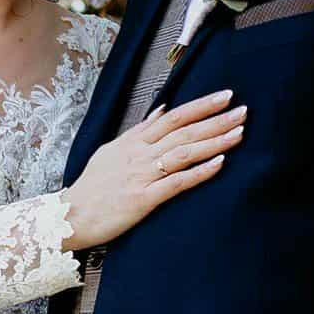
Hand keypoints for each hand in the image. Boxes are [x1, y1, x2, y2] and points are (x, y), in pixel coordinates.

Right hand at [64, 89, 246, 252]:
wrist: (70, 216)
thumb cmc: (91, 187)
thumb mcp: (111, 151)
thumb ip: (138, 131)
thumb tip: (161, 111)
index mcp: (133, 142)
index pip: (173, 116)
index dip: (200, 105)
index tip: (224, 96)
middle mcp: (139, 154)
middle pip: (184, 131)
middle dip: (216, 120)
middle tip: (243, 110)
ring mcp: (141, 176)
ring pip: (183, 152)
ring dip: (213, 142)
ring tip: (239, 132)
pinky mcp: (142, 199)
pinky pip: (176, 183)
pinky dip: (199, 172)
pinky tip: (219, 164)